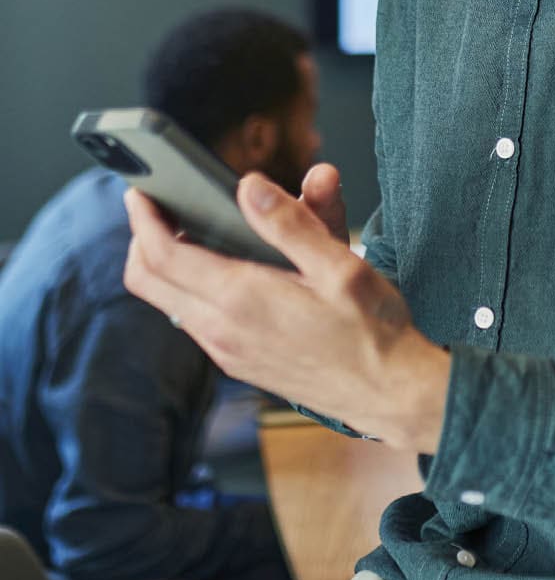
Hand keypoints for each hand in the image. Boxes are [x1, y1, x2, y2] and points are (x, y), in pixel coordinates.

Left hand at [123, 174, 449, 452]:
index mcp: (243, 299)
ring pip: (169, 303)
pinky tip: (223, 271)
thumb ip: (291, 224)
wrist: (388, 393)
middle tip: (155, 208)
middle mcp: (223, 330)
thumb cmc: (372, 329)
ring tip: (188, 231)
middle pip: (148, 281)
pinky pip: (193, 322)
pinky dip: (189, 290)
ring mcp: (227, 352)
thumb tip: (249, 187)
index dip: (144, 219)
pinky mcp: (239, 363)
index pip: (164, 255)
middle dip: (141, 239)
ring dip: (165, 266)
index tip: (141, 191)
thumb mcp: (339, 265)